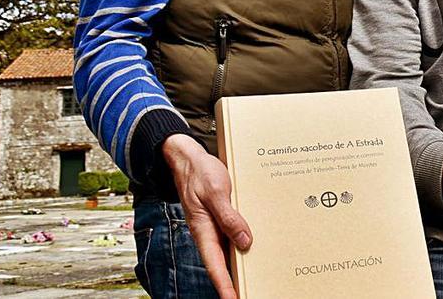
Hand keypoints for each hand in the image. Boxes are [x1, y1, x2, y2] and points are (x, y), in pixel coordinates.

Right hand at [162, 133, 250, 298]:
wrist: (188, 157)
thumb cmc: (199, 172)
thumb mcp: (216, 192)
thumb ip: (229, 217)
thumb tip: (244, 241)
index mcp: (203, 230)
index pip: (215, 266)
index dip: (225, 285)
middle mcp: (209, 232)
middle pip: (223, 264)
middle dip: (234, 283)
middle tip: (249, 294)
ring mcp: (215, 226)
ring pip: (229, 251)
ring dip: (240, 265)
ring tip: (255, 281)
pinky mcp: (221, 218)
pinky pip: (233, 235)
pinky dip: (242, 244)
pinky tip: (254, 249)